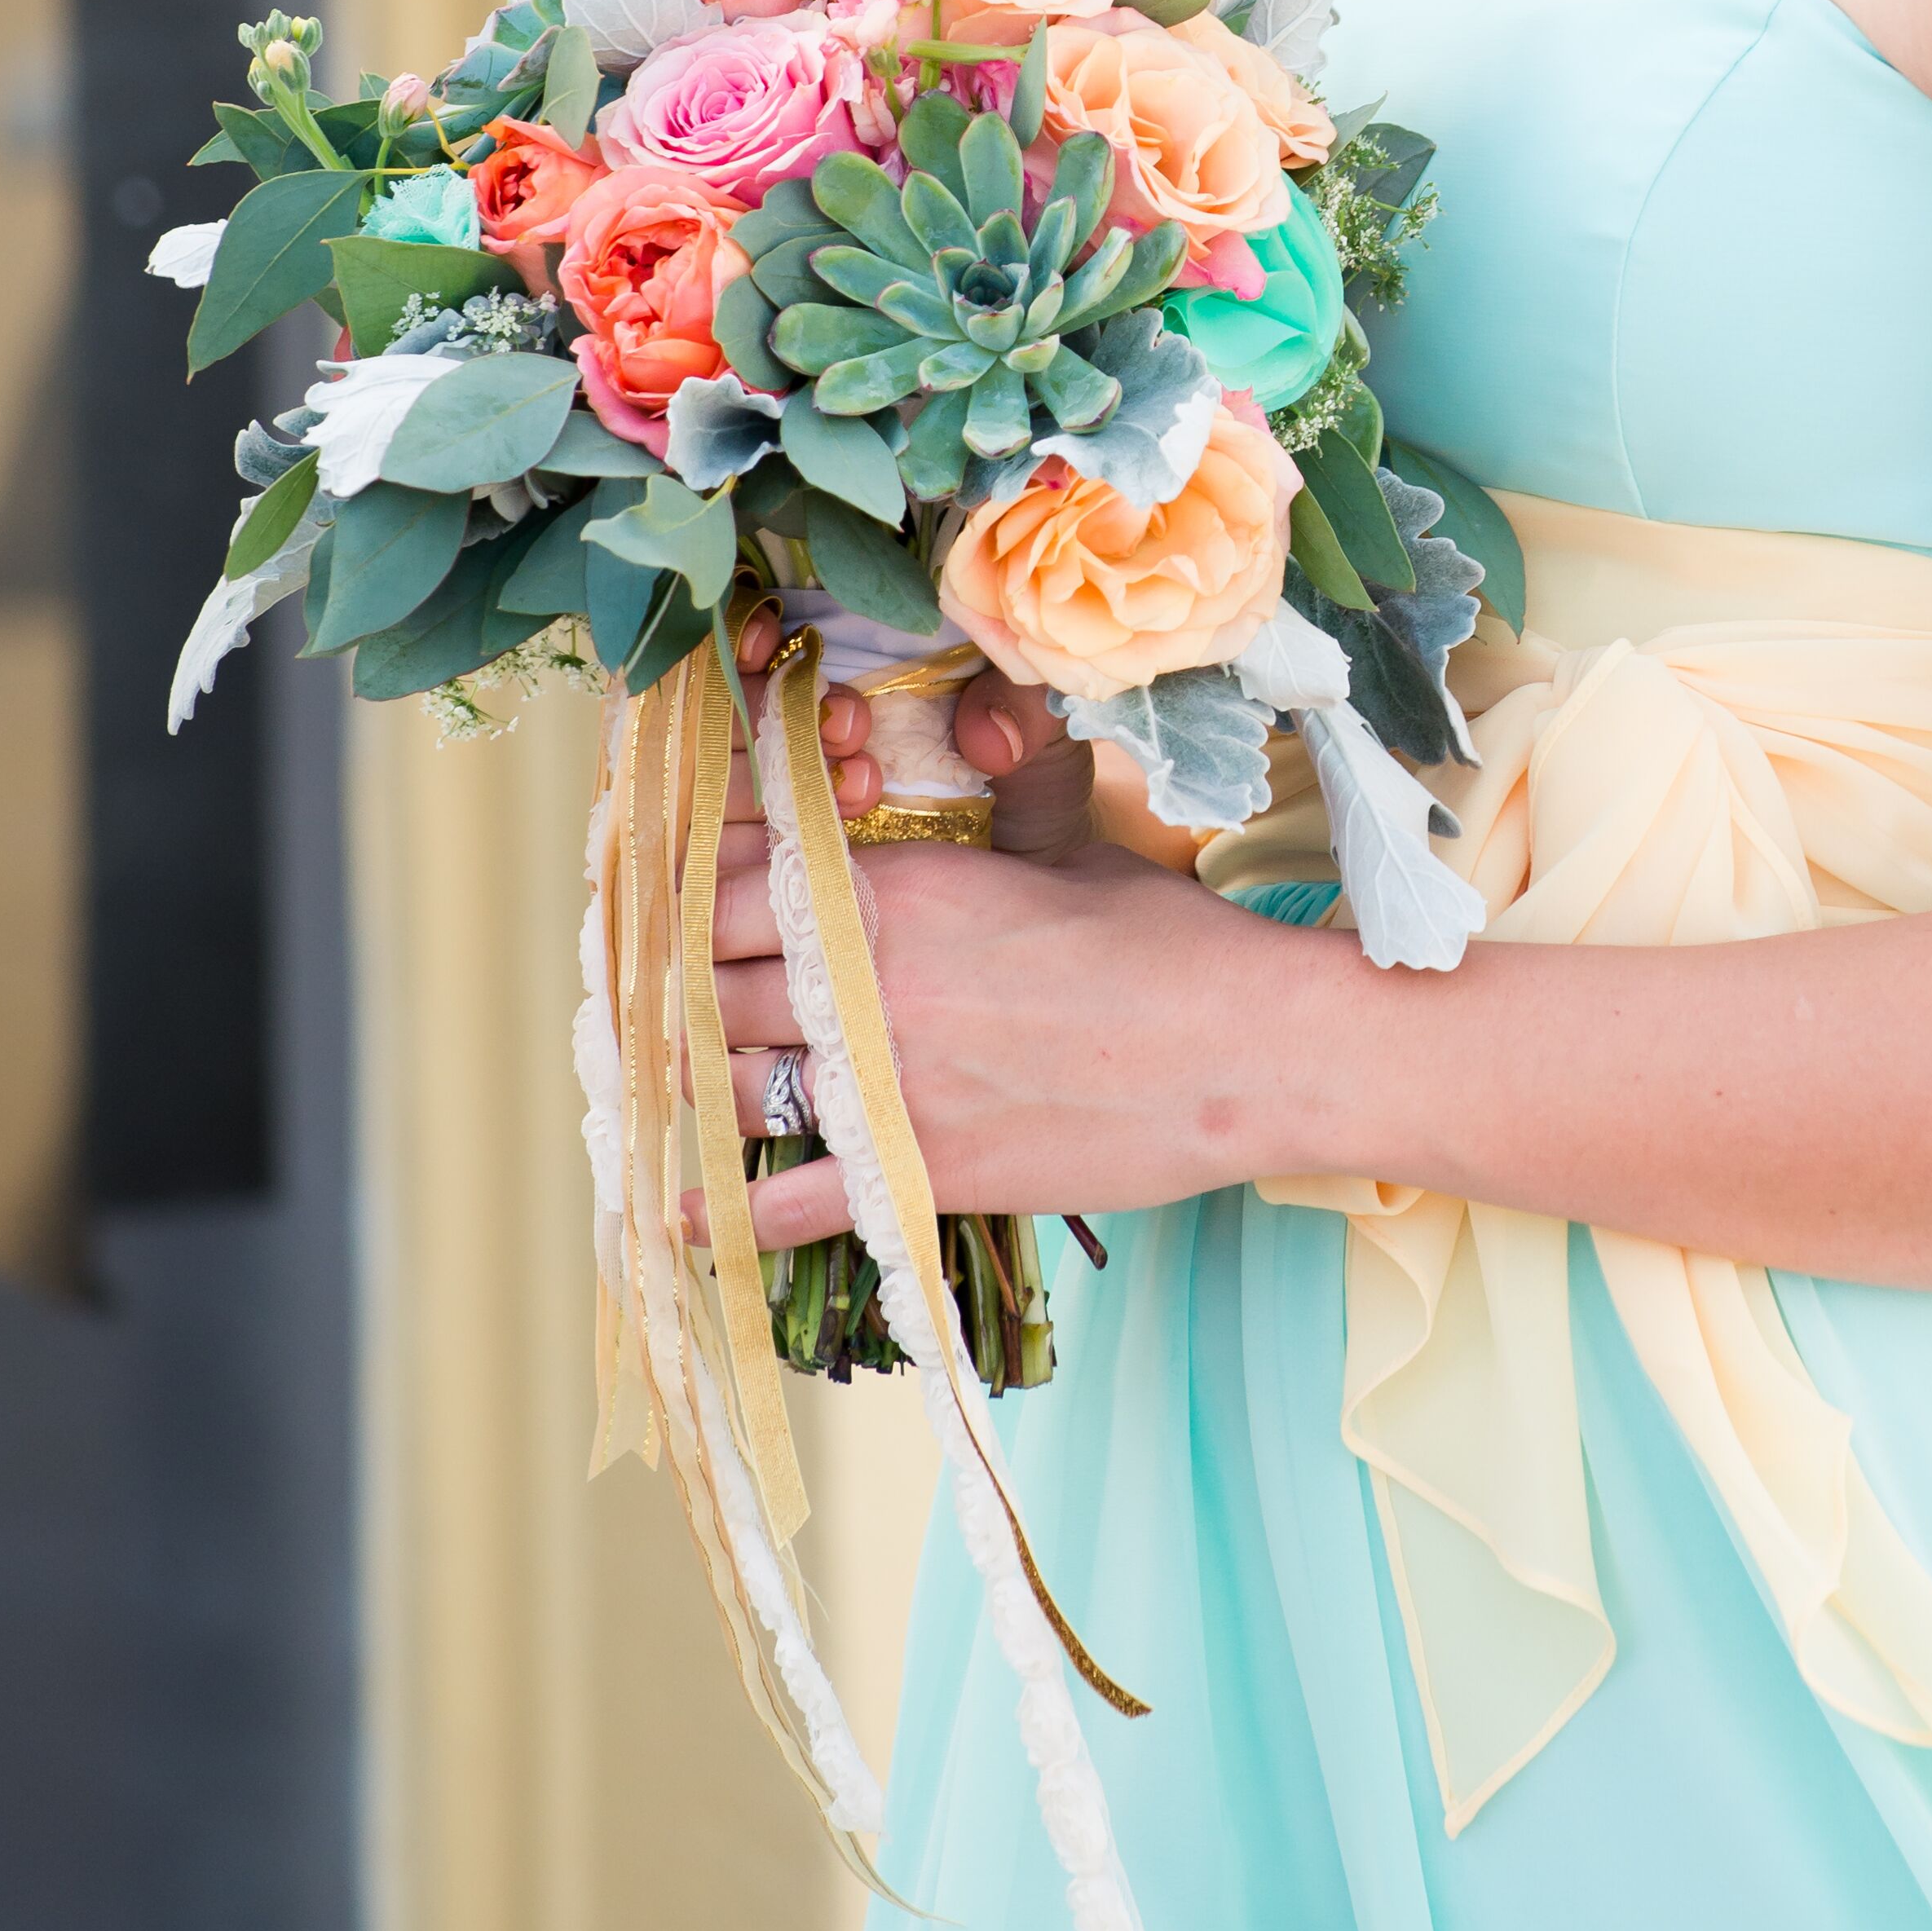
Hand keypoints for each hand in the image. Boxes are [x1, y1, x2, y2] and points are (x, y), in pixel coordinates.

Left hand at [704, 634, 1226, 1241]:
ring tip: (691, 1082)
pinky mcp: (922, 1171)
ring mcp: (889, 1083)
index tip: (696, 911)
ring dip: (702, 1082)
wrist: (1249, 1050)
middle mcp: (871, 981)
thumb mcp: (1066, 844)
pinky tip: (682, 1216)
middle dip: (690, 989)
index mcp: (898, 888)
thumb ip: (992, 797)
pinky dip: (722, 1216)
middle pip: (709, 982)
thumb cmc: (1167, 941)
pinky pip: (791, 1203)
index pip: (734, 880)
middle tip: (685, 1000)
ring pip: (729, 1084)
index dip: (700, 895)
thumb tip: (979, 714)